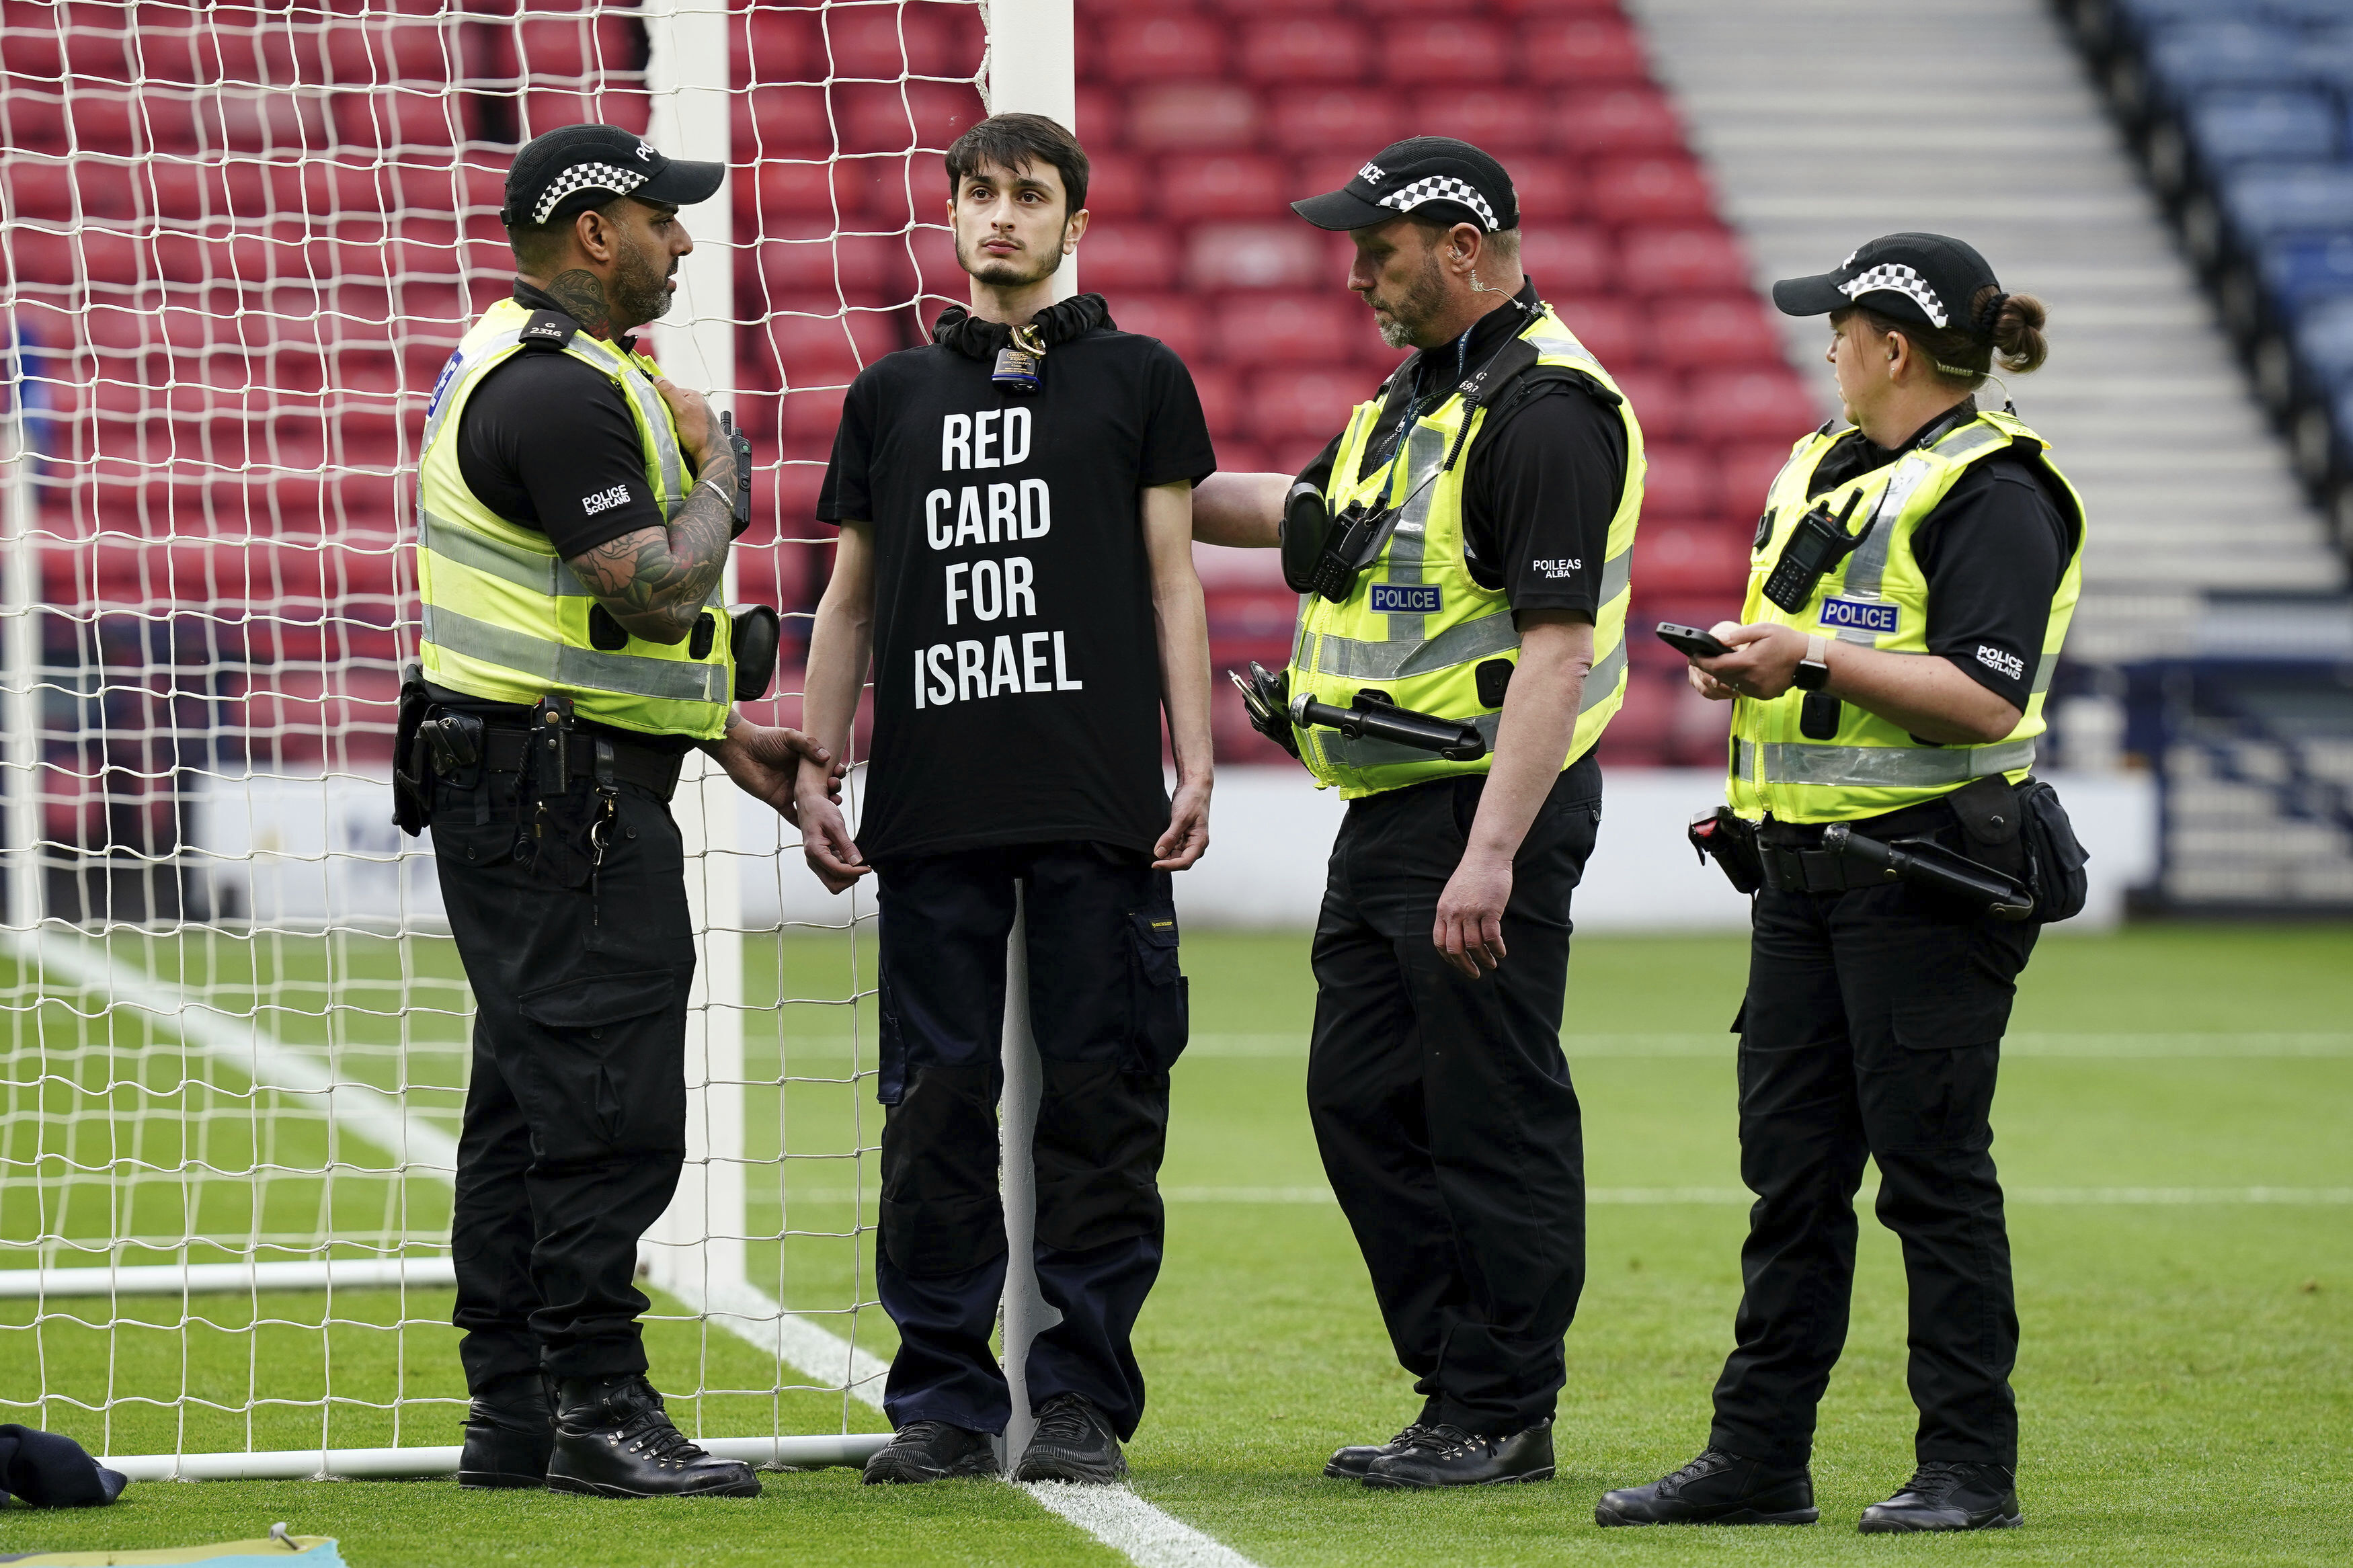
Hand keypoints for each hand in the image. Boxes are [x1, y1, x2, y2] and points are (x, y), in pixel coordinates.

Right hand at [652, 376, 722, 473]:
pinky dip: (672, 428)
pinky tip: (674, 433)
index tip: (657, 406)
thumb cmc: (700, 433)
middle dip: (664, 411)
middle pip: (670, 403)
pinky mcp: (690, 427)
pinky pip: (675, 424)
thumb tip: (658, 379)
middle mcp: (693, 405)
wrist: (710, 454)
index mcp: (692, 396)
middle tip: (666, 419)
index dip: (661, 398)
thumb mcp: (682, 409)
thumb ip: (670, 393)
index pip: (669, 390)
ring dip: (668, 421)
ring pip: (672, 415)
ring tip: (672, 428)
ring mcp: (692, 416)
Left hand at [708, 721, 839, 825]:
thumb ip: (808, 744)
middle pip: (822, 789)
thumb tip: (826, 757)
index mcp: (805, 762)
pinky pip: (792, 815)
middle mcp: (800, 778)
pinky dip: (801, 823)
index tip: (839, 772)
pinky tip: (813, 826)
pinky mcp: (778, 801)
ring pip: (811, 804)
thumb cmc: (763, 738)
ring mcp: (790, 791)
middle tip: (835, 788)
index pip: (825, 770)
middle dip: (832, 790)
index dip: (835, 772)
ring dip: (822, 807)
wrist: (739, 748)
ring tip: (831, 806)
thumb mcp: (788, 736)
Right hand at [797, 787, 868, 893]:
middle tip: (863, 866)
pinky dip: (846, 868)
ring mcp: (817, 861)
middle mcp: (813, 860)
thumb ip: (846, 846)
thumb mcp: (836, 825)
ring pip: (835, 880)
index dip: (855, 872)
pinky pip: (836, 871)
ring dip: (849, 874)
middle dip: (850, 879)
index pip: (837, 871)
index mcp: (814, 852)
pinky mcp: (822, 859)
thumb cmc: (819, 811)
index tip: (867, 867)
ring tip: (857, 857)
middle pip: (834, 884)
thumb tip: (857, 862)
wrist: (809, 804)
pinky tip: (851, 855)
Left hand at [1153, 777, 1210, 870]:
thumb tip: (1160, 853)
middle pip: (1180, 861)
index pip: (1185, 861)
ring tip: (1152, 852)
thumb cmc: (1193, 799)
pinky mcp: (1183, 837)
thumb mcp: (1181, 817)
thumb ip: (1171, 837)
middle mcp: (1196, 844)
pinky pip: (1173, 848)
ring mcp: (1189, 841)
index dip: (1169, 865)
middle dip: (1166, 862)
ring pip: (1176, 856)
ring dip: (1165, 856)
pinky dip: (1165, 848)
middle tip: (1150, 859)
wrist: (1194, 787)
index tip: (1154, 864)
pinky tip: (1157, 845)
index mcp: (1200, 841)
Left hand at [1433, 849, 1511, 978]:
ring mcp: (1471, 912)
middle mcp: (1454, 913)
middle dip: (1464, 965)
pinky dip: (1496, 948)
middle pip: (1455, 949)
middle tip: (1474, 973)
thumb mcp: (1453, 895)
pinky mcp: (1489, 910)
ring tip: (1491, 964)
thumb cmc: (1472, 875)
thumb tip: (1458, 935)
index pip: (1440, 942)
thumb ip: (1452, 913)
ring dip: (1483, 959)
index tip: (1458, 964)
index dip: (1449, 958)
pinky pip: (1491, 937)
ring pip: (1474, 946)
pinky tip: (1500, 952)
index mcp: (1443, 911)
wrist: (1486, 856)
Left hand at [1691, 621, 1807, 700]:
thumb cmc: (1787, 641)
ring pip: (1730, 684)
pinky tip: (1738, 671)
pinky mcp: (1762, 695)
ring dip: (1722, 674)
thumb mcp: (1763, 630)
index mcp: (1749, 662)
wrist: (1809, 660)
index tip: (1693, 655)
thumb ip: (1738, 635)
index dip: (1702, 661)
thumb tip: (1717, 639)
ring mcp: (1757, 689)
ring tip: (1717, 663)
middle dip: (1708, 667)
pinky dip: (1736, 680)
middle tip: (1699, 658)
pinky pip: (1742, 689)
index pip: (1716, 665)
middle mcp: (1751, 679)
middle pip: (1720, 676)